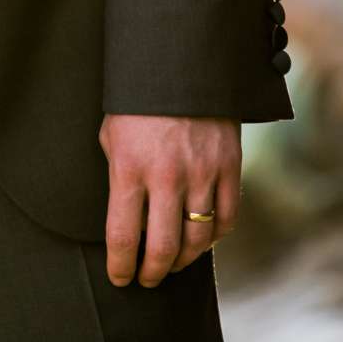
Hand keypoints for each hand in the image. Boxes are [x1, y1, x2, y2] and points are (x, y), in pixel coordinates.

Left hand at [100, 113, 240, 287]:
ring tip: (172, 263)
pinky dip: (214, 237)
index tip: (120, 278)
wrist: (181, 62)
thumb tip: (127, 218)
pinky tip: (202, 239)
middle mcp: (166, 177)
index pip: (122, 236)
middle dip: (151, 273)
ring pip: (196, 241)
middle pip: (161, 249)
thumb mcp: (112, 135)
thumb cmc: (137, 102)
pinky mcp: (229, 167)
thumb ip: (119, 176)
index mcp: (129, 168)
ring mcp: (201, 174)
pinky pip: (226, 218)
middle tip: (147, 279)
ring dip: (182, 260)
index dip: (120, 266)